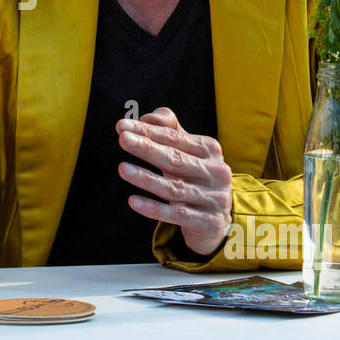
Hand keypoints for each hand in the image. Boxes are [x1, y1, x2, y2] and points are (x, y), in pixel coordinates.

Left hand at [117, 107, 232, 255]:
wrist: (217, 218)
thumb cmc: (195, 176)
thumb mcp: (186, 152)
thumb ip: (168, 130)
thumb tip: (146, 117)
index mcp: (209, 149)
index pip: (174, 137)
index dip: (148, 131)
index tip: (122, 126)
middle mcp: (215, 172)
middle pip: (176, 159)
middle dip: (147, 148)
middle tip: (123, 139)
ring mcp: (213, 198)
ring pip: (174, 188)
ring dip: (146, 179)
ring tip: (122, 168)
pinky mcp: (207, 221)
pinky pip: (176, 214)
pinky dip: (154, 208)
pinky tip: (133, 201)